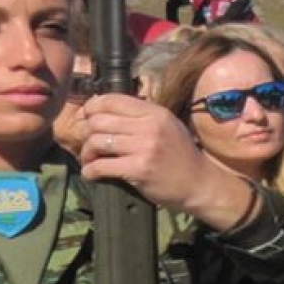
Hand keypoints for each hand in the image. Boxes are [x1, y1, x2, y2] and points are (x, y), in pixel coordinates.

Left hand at [79, 93, 256, 227]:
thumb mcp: (165, 125)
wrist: (198, 183)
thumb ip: (139, 115)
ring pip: (97, 141)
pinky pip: (102, 166)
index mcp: (154, 112)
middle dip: (85, 132)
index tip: (85, 118)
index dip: (91, 107)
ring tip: (89, 159)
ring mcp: (144, 147)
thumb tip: (102, 108)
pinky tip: (91, 173)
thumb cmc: (179, 155)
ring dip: (86, 152)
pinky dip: (90, 171)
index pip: (112, 100)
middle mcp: (149, 126)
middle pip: (99, 120)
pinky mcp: (139, 169)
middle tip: (86, 143)